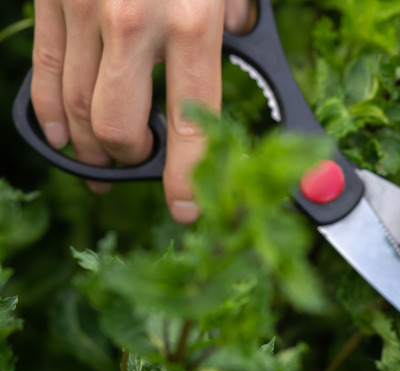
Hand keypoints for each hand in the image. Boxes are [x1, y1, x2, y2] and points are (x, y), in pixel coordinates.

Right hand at [30, 0, 252, 222]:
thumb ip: (235, 20)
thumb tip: (243, 47)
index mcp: (192, 24)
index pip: (188, 125)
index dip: (184, 177)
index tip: (184, 209)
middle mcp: (134, 22)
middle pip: (118, 126)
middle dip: (129, 159)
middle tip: (138, 164)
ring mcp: (85, 9)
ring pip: (76, 105)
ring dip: (89, 145)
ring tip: (101, 159)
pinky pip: (44, 69)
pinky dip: (49, 112)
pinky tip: (61, 135)